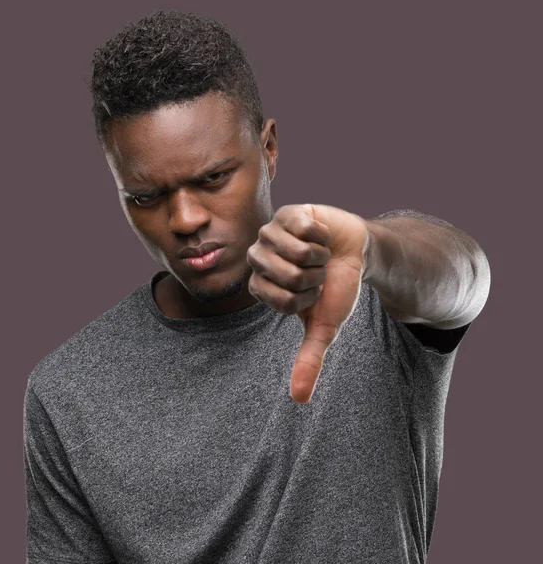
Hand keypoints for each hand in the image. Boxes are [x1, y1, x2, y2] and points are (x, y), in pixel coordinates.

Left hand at [246, 204, 369, 403]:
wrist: (355, 252)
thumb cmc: (335, 288)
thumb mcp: (323, 325)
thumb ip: (308, 359)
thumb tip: (298, 400)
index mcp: (260, 286)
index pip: (281, 300)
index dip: (307, 298)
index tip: (312, 292)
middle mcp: (258, 258)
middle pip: (287, 276)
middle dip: (315, 277)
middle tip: (317, 271)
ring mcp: (270, 232)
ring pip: (296, 252)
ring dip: (319, 256)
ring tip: (318, 253)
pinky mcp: (287, 212)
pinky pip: (304, 227)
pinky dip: (322, 235)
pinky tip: (319, 234)